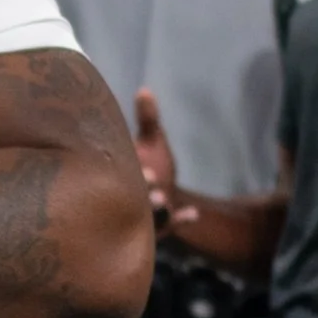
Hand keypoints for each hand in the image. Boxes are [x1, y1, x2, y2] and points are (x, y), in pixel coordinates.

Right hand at [132, 87, 194, 238]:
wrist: (162, 195)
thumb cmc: (151, 164)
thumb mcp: (151, 141)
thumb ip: (148, 119)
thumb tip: (145, 89)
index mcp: (126, 175)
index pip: (124, 175)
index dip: (136, 173)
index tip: (147, 169)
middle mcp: (132, 197)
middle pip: (135, 198)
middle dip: (143, 193)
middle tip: (152, 187)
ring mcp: (146, 215)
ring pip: (149, 215)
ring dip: (158, 210)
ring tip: (164, 201)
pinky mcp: (162, 228)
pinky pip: (172, 226)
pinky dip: (182, 220)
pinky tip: (193, 214)